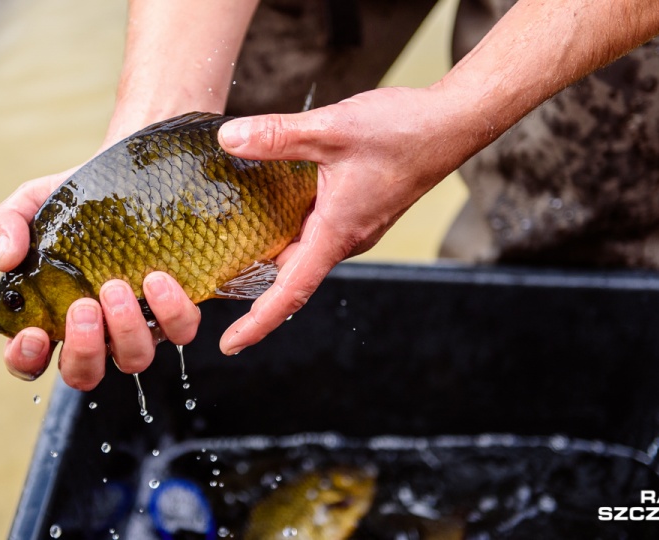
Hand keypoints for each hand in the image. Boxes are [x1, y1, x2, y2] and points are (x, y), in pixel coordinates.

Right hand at [0, 167, 200, 389]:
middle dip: (83, 349)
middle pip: (84, 373)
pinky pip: (179, 331)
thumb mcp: (35, 200)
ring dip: (124, 329)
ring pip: (133, 359)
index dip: (27, 360)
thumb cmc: (80, 198)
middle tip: (84, 306)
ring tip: (117, 286)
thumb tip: (5, 259)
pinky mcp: (174, 310)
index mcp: (52, 313)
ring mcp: (136, 324)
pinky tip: (157, 279)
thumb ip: (6, 223)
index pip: (30, 360)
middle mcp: (95, 330)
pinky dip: (169, 312)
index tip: (34, 334)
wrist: (136, 175)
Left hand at [216, 86, 480, 354]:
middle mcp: (345, 238)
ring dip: (268, 249)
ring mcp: (353, 225)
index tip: (229, 344)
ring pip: (301, 249)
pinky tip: (266, 202)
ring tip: (226, 240)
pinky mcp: (357, 210)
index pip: (290, 292)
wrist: (451, 124)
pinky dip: (286, 225)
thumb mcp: (331, 129)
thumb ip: (277, 136)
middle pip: (289, 273)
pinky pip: (314, 229)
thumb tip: (229, 140)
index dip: (257, 323)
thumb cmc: (403, 132)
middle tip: (207, 276)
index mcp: (337, 233)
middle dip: (250, 282)